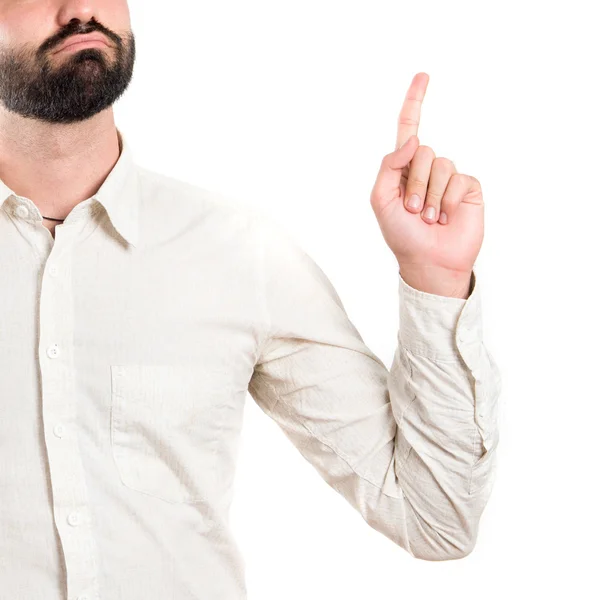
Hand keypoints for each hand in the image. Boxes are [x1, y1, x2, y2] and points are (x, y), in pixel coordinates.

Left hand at [369, 72, 483, 297]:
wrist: (428, 261)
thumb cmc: (401, 234)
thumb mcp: (380, 201)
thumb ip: (388, 167)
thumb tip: (413, 141)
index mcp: (404, 170)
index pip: (409, 129)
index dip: (414, 103)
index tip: (423, 76)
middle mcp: (427, 169)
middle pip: (423, 151)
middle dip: (415, 183)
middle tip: (414, 211)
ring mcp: (448, 177)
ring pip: (441, 164)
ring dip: (431, 195)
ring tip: (429, 217)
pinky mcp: (467, 187)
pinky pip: (458, 179)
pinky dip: (447, 200)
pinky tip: (446, 217)